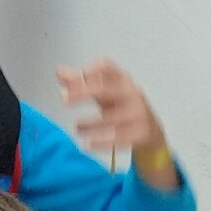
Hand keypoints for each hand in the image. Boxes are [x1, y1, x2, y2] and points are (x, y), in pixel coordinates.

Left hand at [56, 61, 176, 179]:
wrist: (150, 131)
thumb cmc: (121, 106)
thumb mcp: (103, 91)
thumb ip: (81, 81)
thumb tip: (59, 71)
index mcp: (121, 79)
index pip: (106, 66)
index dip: (89, 70)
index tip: (72, 79)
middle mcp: (131, 92)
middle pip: (104, 88)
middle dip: (82, 92)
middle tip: (63, 99)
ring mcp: (138, 113)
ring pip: (110, 117)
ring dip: (90, 124)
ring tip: (76, 127)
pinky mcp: (141, 132)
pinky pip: (118, 138)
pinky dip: (100, 142)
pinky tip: (87, 143)